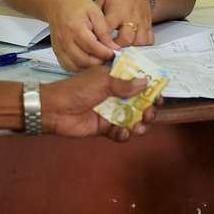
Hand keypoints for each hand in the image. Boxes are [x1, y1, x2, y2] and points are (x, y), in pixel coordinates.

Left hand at [42, 66, 159, 141]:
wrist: (54, 110)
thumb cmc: (77, 90)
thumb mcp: (102, 82)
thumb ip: (124, 85)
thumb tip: (146, 82)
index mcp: (113, 79)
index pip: (136, 82)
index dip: (149, 88)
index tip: (159, 95)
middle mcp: (114, 95)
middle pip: (138, 102)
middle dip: (147, 108)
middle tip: (149, 113)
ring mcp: (110, 112)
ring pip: (131, 118)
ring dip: (139, 123)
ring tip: (139, 126)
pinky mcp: (104, 128)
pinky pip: (119, 132)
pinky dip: (123, 134)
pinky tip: (122, 132)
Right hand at [47, 0, 118, 70]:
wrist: (58, 4)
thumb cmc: (78, 5)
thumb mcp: (95, 12)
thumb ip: (104, 31)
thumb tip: (114, 48)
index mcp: (75, 27)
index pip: (92, 47)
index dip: (105, 53)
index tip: (114, 53)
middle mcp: (64, 39)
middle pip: (83, 59)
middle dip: (98, 62)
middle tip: (107, 58)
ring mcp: (58, 47)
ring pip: (75, 66)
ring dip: (88, 67)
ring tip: (98, 60)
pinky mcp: (56, 51)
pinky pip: (67, 66)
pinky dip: (78, 68)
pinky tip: (87, 62)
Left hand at [96, 0, 153, 47]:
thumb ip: (96, 15)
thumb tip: (88, 30)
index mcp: (117, 12)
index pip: (108, 30)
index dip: (103, 41)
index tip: (98, 47)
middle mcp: (130, 18)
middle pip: (126, 38)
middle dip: (118, 47)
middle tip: (111, 51)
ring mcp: (142, 23)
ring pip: (139, 42)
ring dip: (130, 49)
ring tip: (122, 50)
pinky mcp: (149, 26)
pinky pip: (149, 41)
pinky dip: (143, 47)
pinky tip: (134, 47)